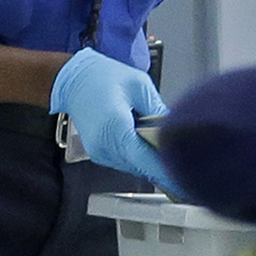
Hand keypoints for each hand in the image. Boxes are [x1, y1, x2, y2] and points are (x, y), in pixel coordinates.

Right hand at [51, 48, 178, 189]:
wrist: (72, 80)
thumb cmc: (101, 77)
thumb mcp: (139, 85)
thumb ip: (158, 110)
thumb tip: (175, 128)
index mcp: (115, 127)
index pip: (144, 159)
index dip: (166, 171)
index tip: (182, 178)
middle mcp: (105, 144)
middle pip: (141, 166)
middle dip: (162, 165)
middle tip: (183, 161)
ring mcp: (99, 152)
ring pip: (133, 166)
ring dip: (149, 161)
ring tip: (163, 147)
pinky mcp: (98, 153)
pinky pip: (124, 161)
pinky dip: (137, 157)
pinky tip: (145, 144)